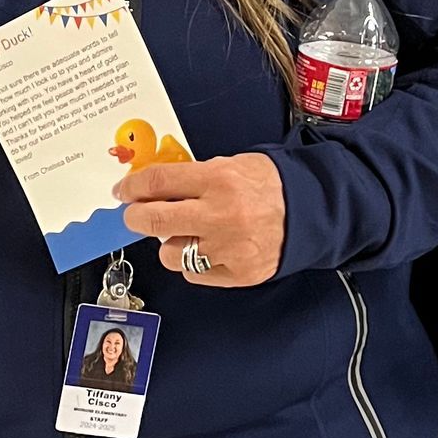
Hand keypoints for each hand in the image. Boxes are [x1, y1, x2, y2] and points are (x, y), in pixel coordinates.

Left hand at [115, 153, 286, 286]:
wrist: (313, 212)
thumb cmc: (272, 186)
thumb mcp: (233, 165)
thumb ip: (194, 176)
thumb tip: (153, 186)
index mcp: (219, 180)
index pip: (158, 182)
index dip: (132, 187)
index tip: (124, 191)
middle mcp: (221, 215)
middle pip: (153, 220)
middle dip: (135, 217)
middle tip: (134, 214)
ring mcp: (229, 248)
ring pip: (170, 253)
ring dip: (170, 242)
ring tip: (187, 232)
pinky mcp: (238, 273)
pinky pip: (194, 273)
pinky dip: (194, 262)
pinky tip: (207, 248)